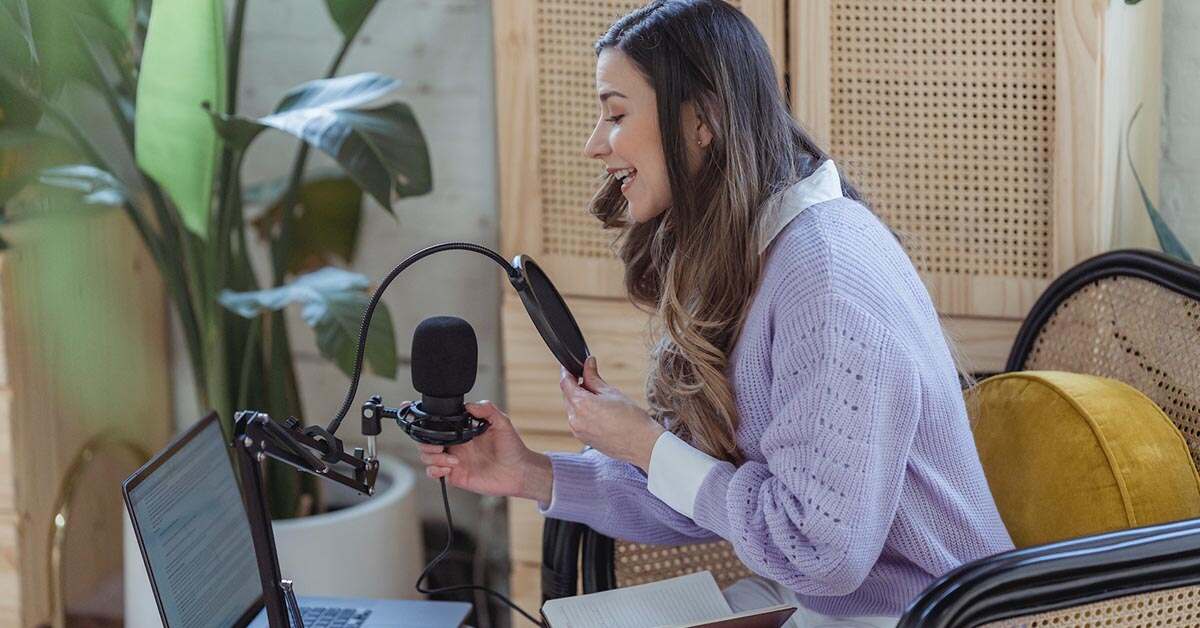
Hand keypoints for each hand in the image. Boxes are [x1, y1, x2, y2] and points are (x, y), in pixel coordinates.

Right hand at [418, 400, 552, 502]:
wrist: (519, 471)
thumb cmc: (511, 447)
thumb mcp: (502, 422)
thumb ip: (487, 409)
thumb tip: (469, 405)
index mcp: (461, 431)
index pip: (437, 424)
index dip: (421, 419)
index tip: (410, 411)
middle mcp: (454, 445)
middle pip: (425, 441)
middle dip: (424, 441)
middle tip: (439, 444)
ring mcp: (453, 460)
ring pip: (426, 456)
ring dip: (433, 456)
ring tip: (452, 459)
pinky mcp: (455, 475)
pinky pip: (434, 473)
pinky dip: (435, 469)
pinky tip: (450, 467)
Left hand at [560, 356, 664, 470]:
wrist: (642, 444)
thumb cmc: (631, 418)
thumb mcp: (611, 392)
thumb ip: (594, 377)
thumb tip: (588, 363)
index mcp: (581, 405)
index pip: (565, 383)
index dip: (567, 372)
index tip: (571, 366)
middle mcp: (575, 419)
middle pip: (568, 396)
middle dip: (576, 386)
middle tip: (591, 379)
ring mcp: (578, 431)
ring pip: (572, 409)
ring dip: (580, 400)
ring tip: (601, 399)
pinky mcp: (583, 439)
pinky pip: (578, 421)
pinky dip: (583, 413)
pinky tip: (600, 412)